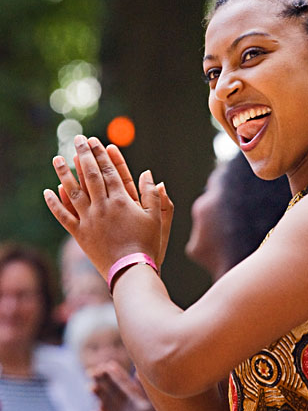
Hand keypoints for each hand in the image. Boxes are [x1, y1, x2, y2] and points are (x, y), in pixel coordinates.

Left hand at [44, 135, 162, 278]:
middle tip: (77, 139)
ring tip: (57, 158)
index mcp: (122, 201)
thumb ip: (152, 195)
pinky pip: (64, 216)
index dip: (102, 154)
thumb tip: (149, 175)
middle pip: (91, 176)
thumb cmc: (147, 244)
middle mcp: (103, 207)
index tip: (95, 141)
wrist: (130, 270)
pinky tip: (48, 191)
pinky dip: (55, 204)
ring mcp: (89, 220)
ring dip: (64, 173)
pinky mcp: (80, 234)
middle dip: (83, 155)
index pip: (109, 171)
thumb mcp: (156, 218)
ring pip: (73, 192)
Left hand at [91, 360, 167, 410]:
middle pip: (111, 394)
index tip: (106, 365)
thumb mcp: (157, 404)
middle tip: (91, 372)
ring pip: (106, 406)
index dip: (114, 375)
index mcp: (134, 401)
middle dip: (102, 382)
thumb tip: (137, 372)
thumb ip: (146, 388)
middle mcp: (124, 410)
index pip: (121, 385)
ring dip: (98, 396)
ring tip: (90, 387)